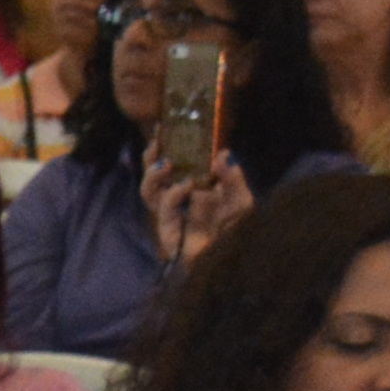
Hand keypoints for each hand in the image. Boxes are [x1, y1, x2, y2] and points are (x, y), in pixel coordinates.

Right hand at [143, 154, 254, 271]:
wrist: (232, 262)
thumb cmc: (235, 233)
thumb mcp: (241, 200)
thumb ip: (233, 177)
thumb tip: (223, 153)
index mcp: (193, 189)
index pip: (172, 166)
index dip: (164, 149)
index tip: (163, 128)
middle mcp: (177, 201)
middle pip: (153, 177)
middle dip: (150, 160)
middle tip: (157, 144)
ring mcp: (170, 217)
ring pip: (149, 193)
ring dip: (153, 176)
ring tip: (167, 164)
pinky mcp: (168, 232)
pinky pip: (164, 211)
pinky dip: (173, 196)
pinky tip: (186, 186)